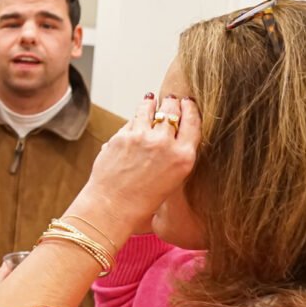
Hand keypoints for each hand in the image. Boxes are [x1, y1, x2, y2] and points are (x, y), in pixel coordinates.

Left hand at [72, 93, 199, 240]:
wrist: (113, 207)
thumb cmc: (143, 202)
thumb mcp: (173, 180)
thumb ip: (176, 156)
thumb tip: (173, 135)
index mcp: (183, 157)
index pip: (193, 122)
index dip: (191, 109)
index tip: (189, 102)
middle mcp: (165, 144)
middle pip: (172, 110)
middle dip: (172, 102)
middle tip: (171, 99)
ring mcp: (142, 137)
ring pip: (150, 108)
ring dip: (151, 103)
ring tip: (151, 100)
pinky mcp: (122, 136)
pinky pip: (132, 120)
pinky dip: (135, 117)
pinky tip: (136, 116)